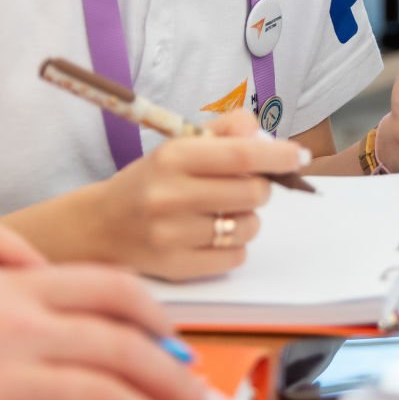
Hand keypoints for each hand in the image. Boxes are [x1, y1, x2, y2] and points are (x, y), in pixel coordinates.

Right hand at [0, 264, 213, 399]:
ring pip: (113, 366)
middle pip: (121, 326)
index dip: (149, 310)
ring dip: (160, 390)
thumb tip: (55, 340)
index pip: (105, 283)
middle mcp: (19, 311)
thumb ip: (10, 313)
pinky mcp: (1, 390)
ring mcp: (11, 352)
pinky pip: (83, 398)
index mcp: (11, 286)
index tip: (171, 337)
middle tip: (198, 388)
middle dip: (168, 360)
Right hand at [85, 110, 306, 280]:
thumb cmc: (151, 180)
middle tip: (243, 186)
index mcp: (173, 157)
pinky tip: (212, 236)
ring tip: (222, 212)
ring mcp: (171, 235)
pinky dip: (234, 246)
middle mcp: (170, 195)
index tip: (300, 156)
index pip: (241, 155)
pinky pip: (235, 257)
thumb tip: (264, 136)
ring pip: (248, 226)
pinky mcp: (175, 267)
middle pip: (253, 192)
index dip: (278, 155)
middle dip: (260, 187)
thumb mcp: (179, 144)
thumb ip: (225, 132)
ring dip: (247, 218)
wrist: (98, 226)